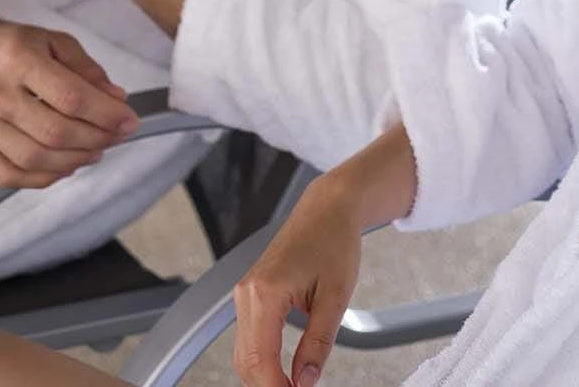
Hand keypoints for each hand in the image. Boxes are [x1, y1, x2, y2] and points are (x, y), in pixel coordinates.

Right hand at [0, 17, 138, 188]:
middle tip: (116, 136)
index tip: (129, 121)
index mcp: (16, 58)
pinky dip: (43, 178)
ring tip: (95, 151)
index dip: (106, 114)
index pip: (70, 96)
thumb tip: (116, 99)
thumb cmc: (8, 46)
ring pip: (34, 158)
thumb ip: (86, 69)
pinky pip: (9, 175)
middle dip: (96, 139)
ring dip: (74, 160)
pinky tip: (65, 166)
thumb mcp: (51, 41)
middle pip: (55, 132)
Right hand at [233, 178, 364, 386]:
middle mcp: (246, 293)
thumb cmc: (334, 242)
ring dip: (264, 377)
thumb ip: (318, 344)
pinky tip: (283, 372)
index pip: (260, 360)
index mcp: (265, 292)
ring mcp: (244, 293)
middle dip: (268, 386)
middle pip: (245, 362)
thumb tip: (306, 381)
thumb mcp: (335, 298)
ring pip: (242, 353)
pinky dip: (262, 360)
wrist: (327, 209)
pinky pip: (247, 338)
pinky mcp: (250, 294)